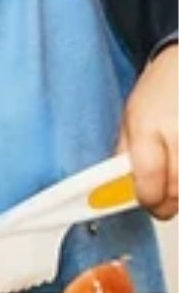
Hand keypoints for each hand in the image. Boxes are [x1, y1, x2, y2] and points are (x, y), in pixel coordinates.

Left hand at [117, 43, 176, 218]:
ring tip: (173, 173)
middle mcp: (178, 137)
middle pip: (176, 193)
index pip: (148, 181)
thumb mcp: (130, 117)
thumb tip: (119, 188)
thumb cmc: (159, 89)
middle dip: (166, 203)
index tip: (144, 200)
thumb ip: (125, 154)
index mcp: (147, 128)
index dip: (147, 199)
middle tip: (159, 197)